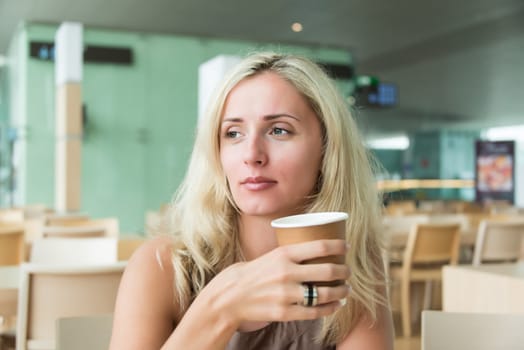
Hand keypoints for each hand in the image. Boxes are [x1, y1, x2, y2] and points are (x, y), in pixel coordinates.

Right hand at [202, 239, 349, 326]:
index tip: (346, 247)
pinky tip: (336, 305)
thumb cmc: (249, 274)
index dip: (339, 246)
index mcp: (283, 253)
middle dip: (344, 271)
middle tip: (348, 270)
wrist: (228, 298)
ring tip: (346, 289)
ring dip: (341, 291)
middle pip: (328, 270)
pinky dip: (330, 308)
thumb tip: (314, 251)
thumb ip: (289, 255)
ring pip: (325, 293)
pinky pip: (315, 312)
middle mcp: (287, 273)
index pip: (320, 246)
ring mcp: (287, 294)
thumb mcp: (268, 256)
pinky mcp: (285, 313)